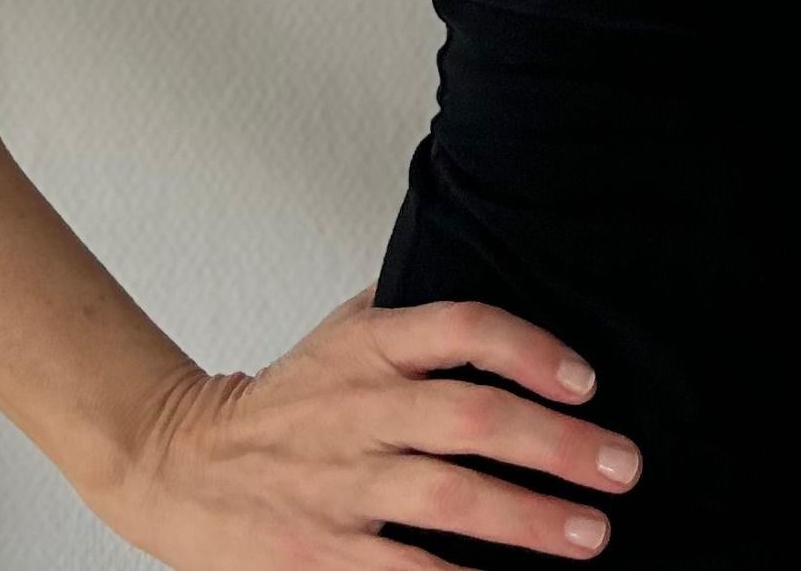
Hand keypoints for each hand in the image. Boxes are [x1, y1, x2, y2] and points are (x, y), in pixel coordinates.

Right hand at [98, 280, 642, 563]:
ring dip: (527, 520)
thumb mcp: (341, 331)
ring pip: (445, 499)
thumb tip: (490, 258)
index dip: (530, 349)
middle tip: (623, 467)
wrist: (177, 462)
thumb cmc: (284, 398)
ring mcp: (339, 485)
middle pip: (469, 419)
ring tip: (593, 535)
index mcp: (369, 346)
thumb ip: (410, 305)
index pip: (462, 326)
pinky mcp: (319, 555)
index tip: (587, 381)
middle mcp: (359, 410)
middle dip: (555, 445)